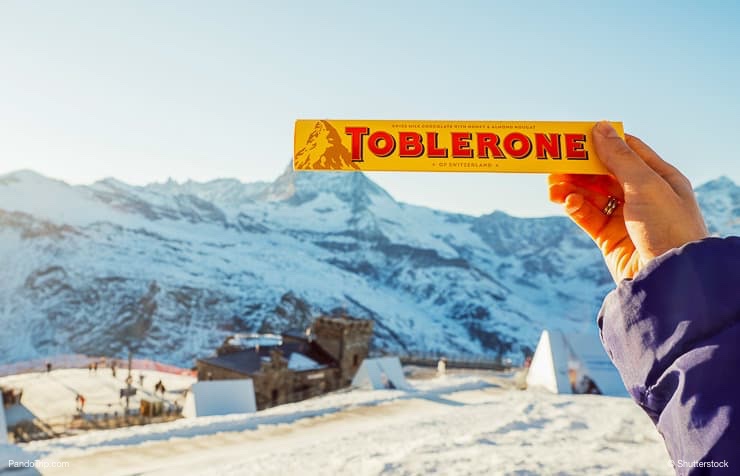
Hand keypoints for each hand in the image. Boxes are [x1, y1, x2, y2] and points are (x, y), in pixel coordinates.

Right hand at [548, 121, 708, 282]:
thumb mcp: (645, 185)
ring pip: (591, 195)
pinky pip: (587, 217)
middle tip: (553, 164)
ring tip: (551, 186)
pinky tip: (566, 202)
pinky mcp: (610, 238)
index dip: (600, 142)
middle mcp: (642, 196)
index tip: (574, 138)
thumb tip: (600, 127)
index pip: (626, 151)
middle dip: (578, 168)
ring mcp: (625, 218)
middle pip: (603, 173)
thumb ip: (618, 157)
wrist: (671, 280)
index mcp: (659, 178)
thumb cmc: (669, 228)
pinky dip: (574, 207)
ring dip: (570, 188)